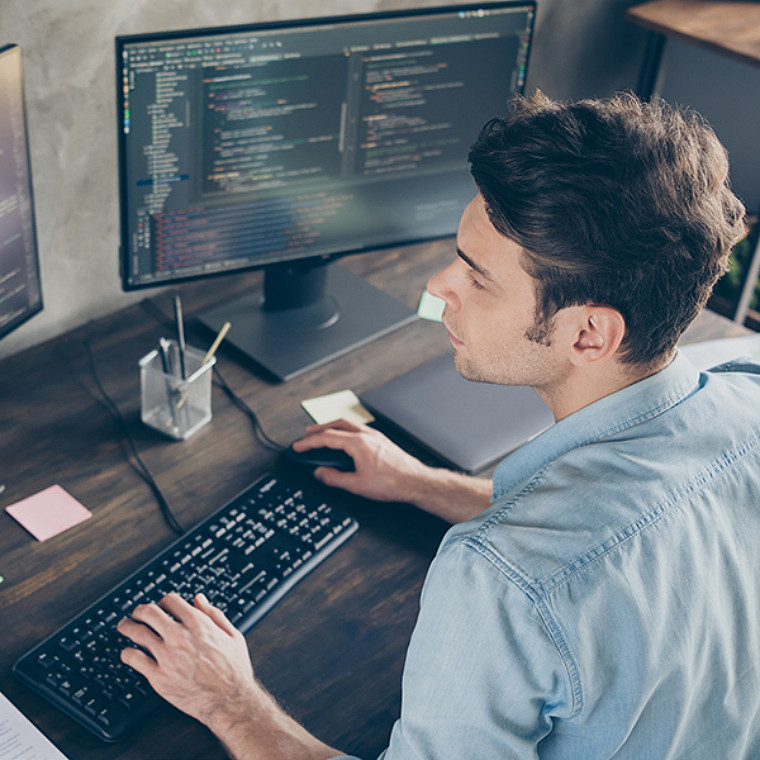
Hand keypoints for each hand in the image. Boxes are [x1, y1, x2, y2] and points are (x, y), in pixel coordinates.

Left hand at [117, 592, 255, 726]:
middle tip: (136, 613)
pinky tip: (127, 653)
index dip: (163, 601)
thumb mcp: (232, 635)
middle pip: (149, 612)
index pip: (170, 601)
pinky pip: (134, 659)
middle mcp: (180, 636)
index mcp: (198, 623)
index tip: (160, 606)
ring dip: (127, 627)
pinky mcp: (158, 676)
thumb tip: (199, 599)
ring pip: (137, 633)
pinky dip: (127, 653)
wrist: (229, 700)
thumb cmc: (233, 669)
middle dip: (140, 610)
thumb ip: (214, 614)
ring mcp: (167, 656)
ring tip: (124, 627)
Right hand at [292, 419, 430, 504]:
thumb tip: (320, 473)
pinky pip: (359, 429)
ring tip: (323, 434)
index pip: (326, 438)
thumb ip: (334, 478)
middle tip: (306, 435)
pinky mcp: (382, 440)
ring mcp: (375, 436)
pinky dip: (346, 430)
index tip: (299, 446)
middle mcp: (366, 435)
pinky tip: (346, 439)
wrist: (415, 481)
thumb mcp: (357, 485)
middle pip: (336, 425)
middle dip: (319, 429)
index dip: (309, 442)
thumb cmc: (392, 482)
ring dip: (333, 427)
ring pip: (349, 425)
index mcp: (358, 443)